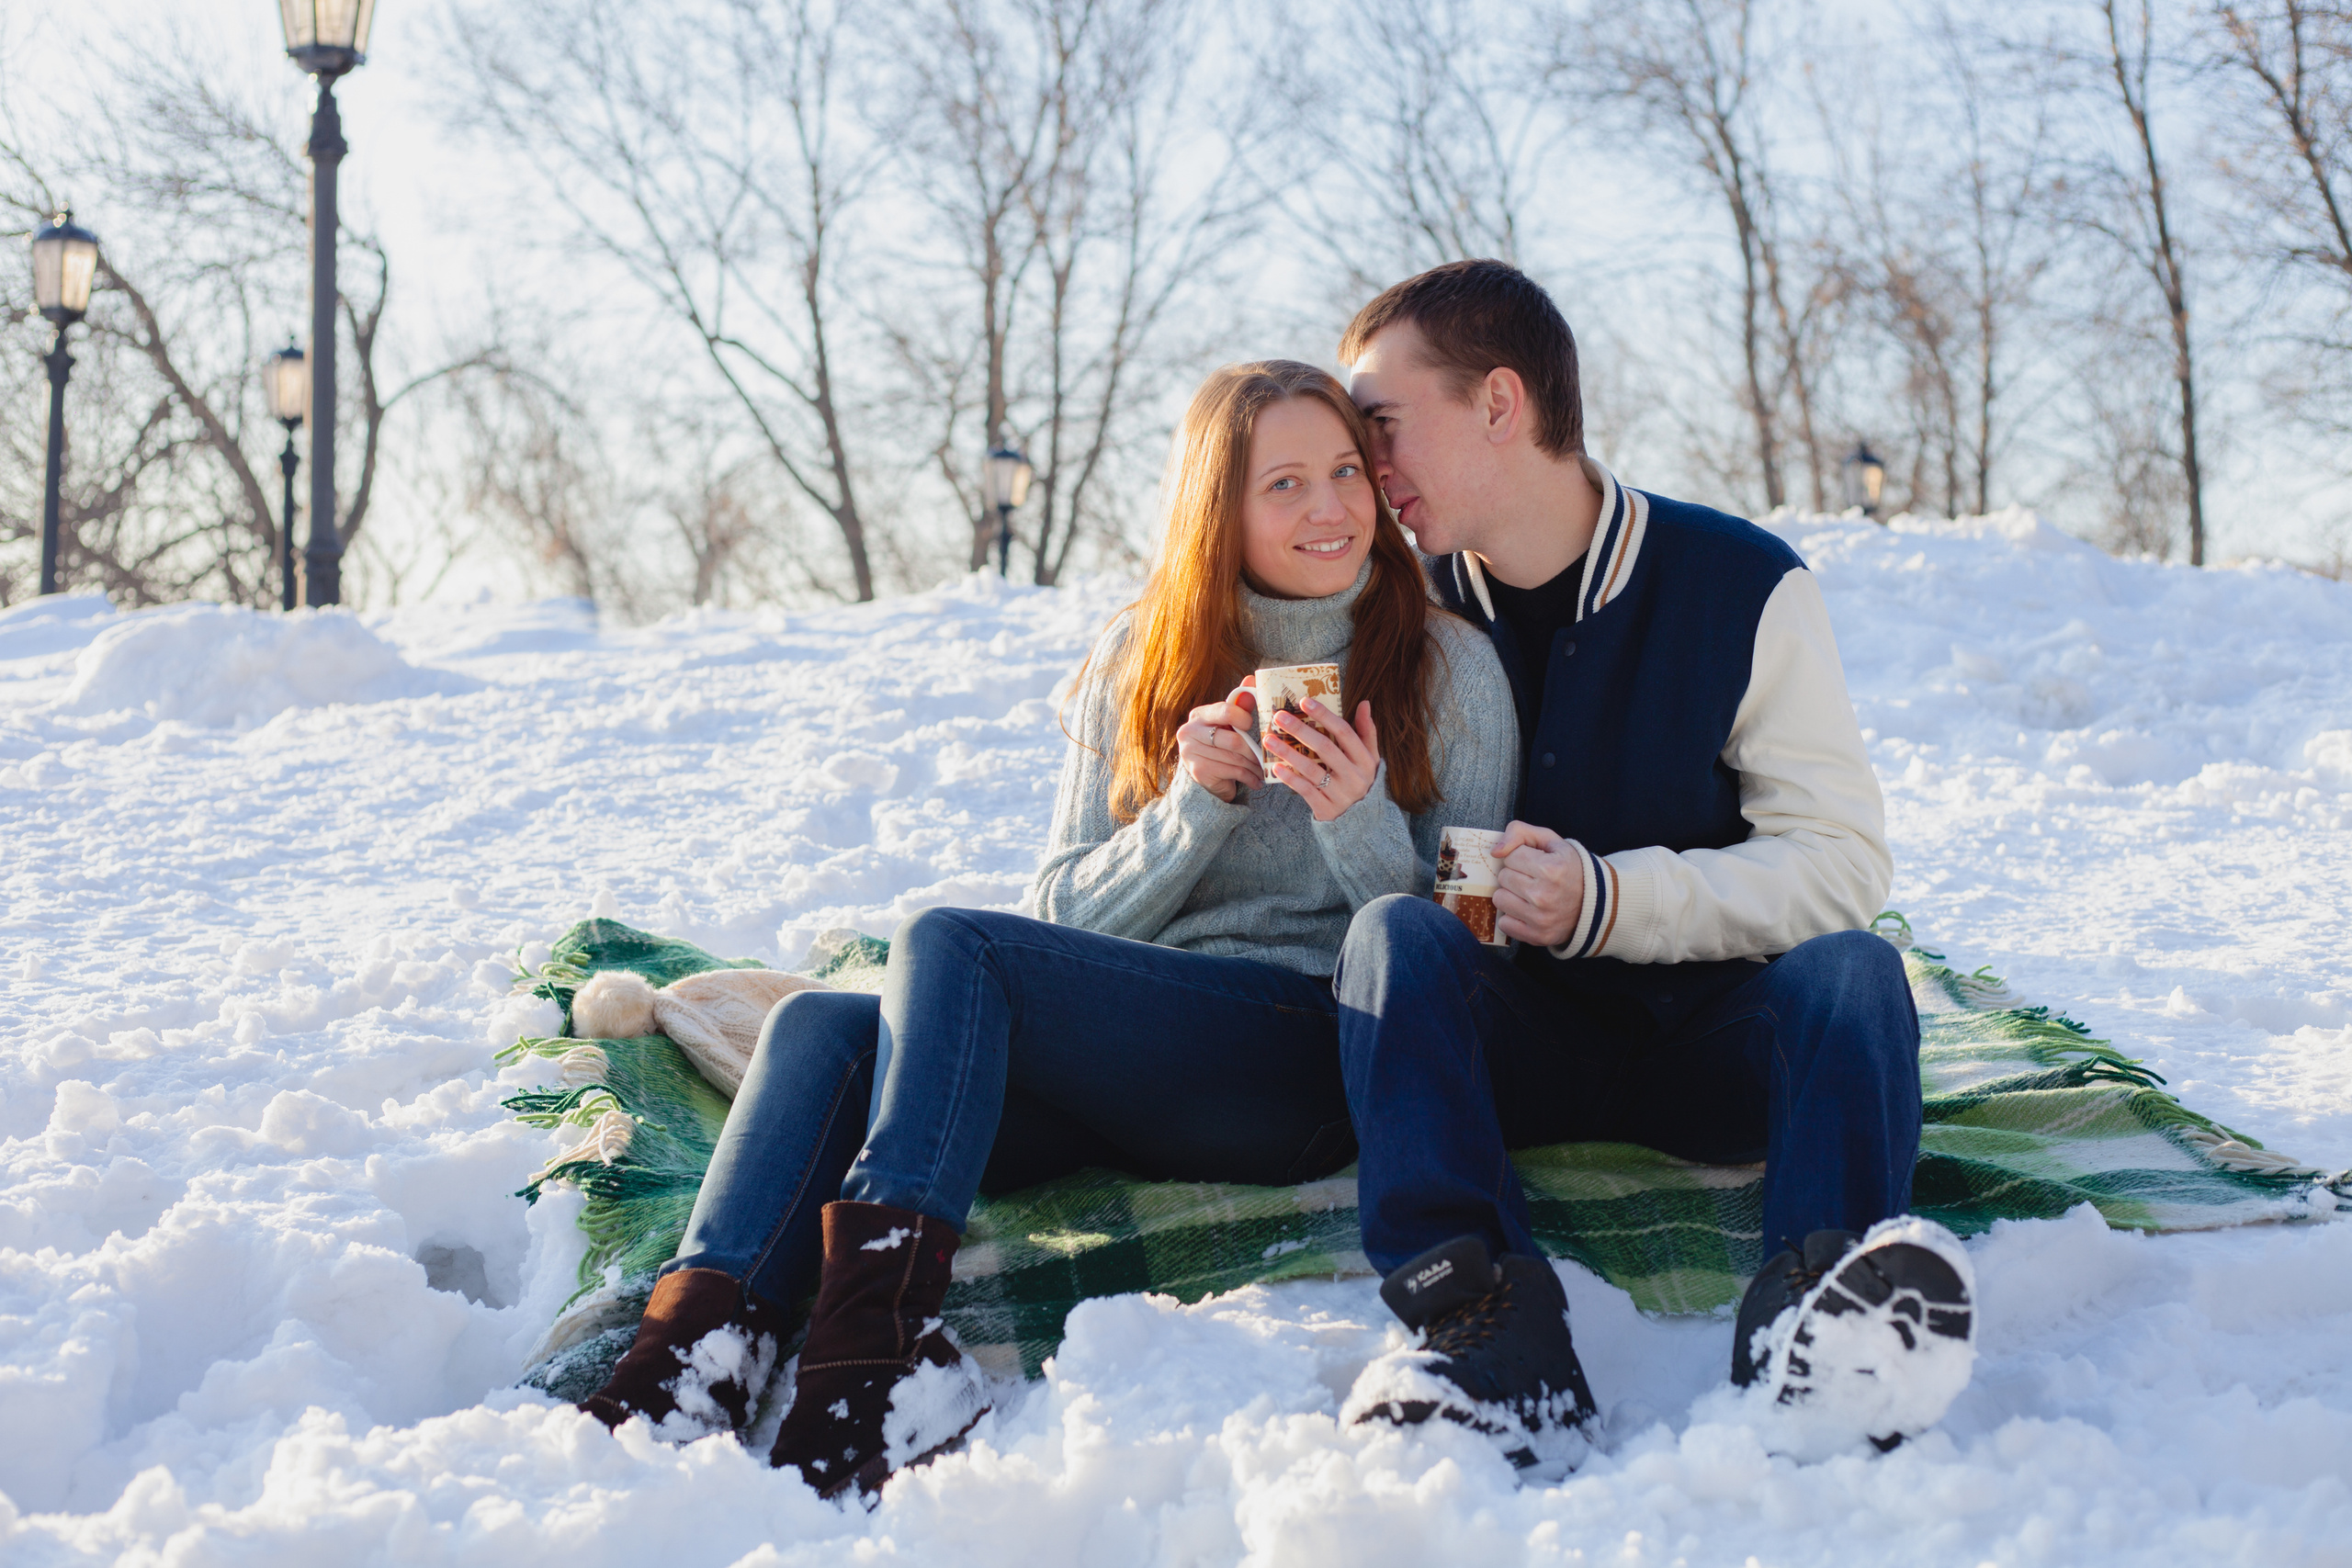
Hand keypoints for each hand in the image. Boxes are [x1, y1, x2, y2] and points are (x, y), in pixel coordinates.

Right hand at [1177, 679, 1260, 803]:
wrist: (1204, 774)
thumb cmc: (1219, 743)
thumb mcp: (1228, 722)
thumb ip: (1240, 704)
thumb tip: (1252, 679)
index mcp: (1199, 715)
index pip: (1225, 711)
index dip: (1244, 718)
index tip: (1251, 726)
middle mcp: (1189, 732)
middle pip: (1233, 740)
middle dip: (1253, 750)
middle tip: (1266, 755)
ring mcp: (1191, 753)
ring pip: (1235, 758)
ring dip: (1254, 766)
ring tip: (1264, 769)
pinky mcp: (1199, 772)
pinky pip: (1232, 772)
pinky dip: (1249, 777)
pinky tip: (1256, 780)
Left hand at [1266, 698, 1380, 822]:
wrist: (1360, 820)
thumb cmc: (1360, 780)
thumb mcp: (1369, 758)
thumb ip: (1366, 731)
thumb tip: (1365, 703)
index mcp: (1365, 759)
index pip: (1344, 732)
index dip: (1324, 715)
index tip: (1304, 701)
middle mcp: (1354, 776)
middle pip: (1325, 748)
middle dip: (1300, 730)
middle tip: (1279, 716)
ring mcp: (1340, 793)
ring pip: (1311, 769)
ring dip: (1288, 752)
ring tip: (1269, 739)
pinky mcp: (1326, 808)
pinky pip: (1306, 790)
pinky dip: (1291, 779)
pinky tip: (1276, 768)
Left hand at [1491, 821, 1585, 946]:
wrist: (1595, 902)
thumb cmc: (1568, 868)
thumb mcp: (1551, 841)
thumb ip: (1520, 832)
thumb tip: (1495, 850)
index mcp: (1551, 869)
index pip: (1510, 857)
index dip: (1520, 857)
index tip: (1534, 863)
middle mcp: (1544, 895)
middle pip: (1503, 877)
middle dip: (1515, 875)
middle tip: (1533, 879)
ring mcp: (1541, 919)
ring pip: (1499, 899)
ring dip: (1511, 895)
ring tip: (1529, 894)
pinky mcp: (1537, 936)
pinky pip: (1504, 923)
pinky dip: (1513, 917)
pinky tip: (1528, 911)